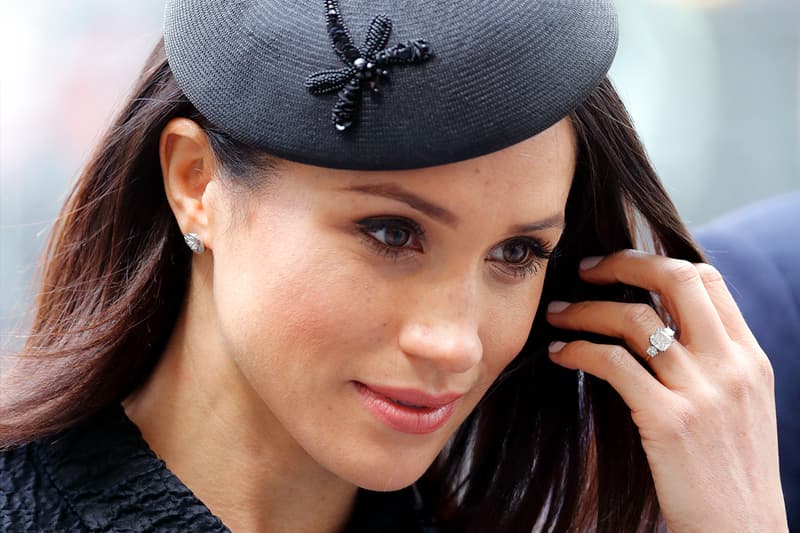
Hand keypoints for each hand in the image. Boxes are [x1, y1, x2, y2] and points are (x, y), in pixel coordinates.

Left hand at [546, 250, 788, 532]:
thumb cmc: (728, 475)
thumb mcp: (739, 407)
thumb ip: (710, 362)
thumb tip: (659, 323)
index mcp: (750, 358)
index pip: (708, 278)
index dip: (657, 261)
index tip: (619, 266)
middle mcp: (732, 365)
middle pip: (675, 279)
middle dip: (622, 264)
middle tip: (584, 270)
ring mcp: (702, 392)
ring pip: (634, 318)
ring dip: (585, 310)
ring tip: (556, 315)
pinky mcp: (669, 421)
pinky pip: (612, 362)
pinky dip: (577, 350)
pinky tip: (558, 354)